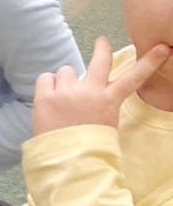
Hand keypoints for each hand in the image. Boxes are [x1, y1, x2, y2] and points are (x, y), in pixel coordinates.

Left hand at [32, 35, 169, 134]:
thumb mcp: (104, 125)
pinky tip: (48, 101)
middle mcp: (89, 92)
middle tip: (102, 42)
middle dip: (102, 48)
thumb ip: (98, 105)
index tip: (162, 48)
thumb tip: (88, 91)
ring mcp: (67, 92)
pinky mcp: (45, 96)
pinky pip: (46, 78)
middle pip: (99, 61)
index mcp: (108, 102)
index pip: (133, 78)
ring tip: (62, 101)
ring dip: (65, 81)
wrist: (65, 163)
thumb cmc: (86, 147)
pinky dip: (47, 86)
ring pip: (66, 71)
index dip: (149, 62)